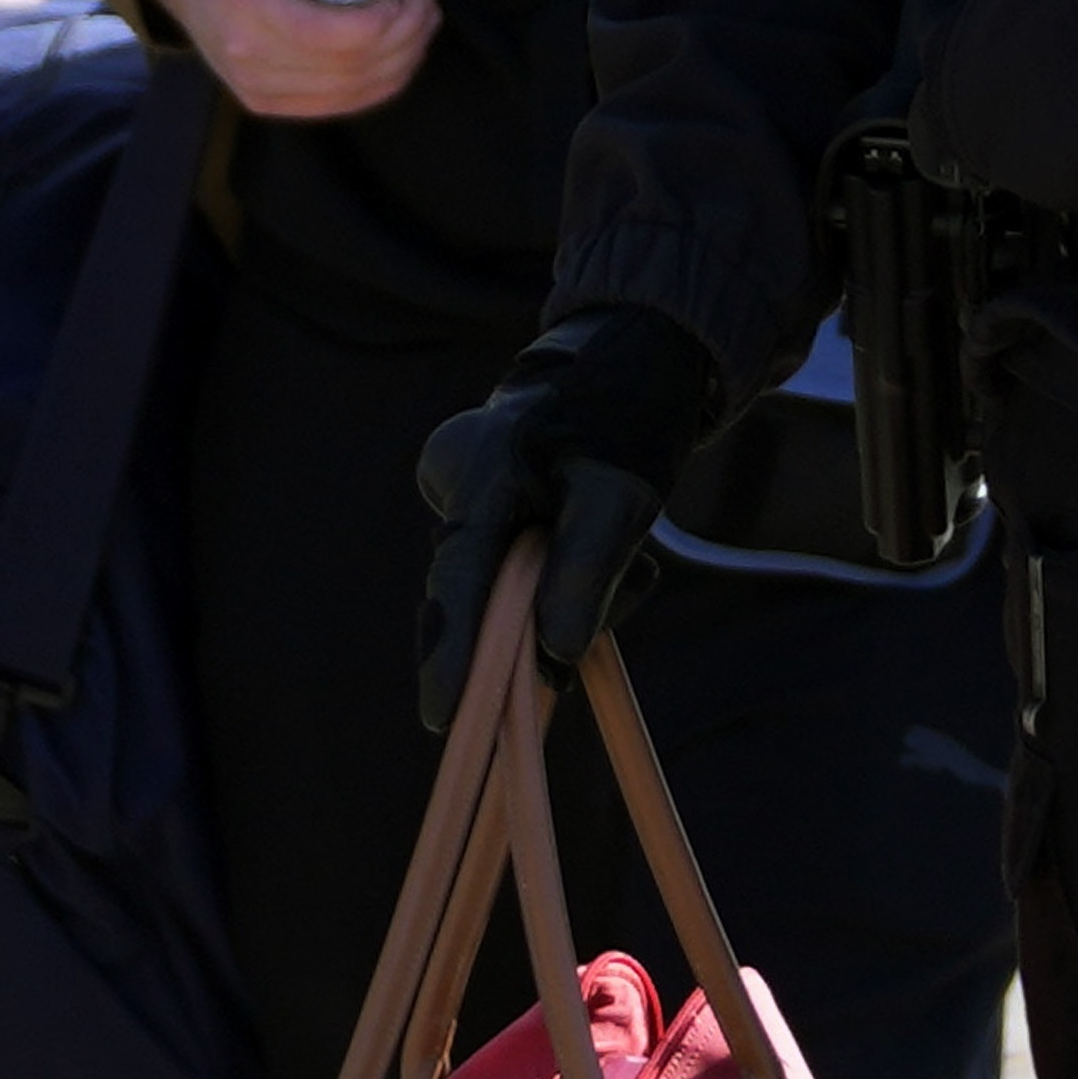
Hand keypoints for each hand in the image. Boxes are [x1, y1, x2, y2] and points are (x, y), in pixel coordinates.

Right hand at [152, 0, 440, 122]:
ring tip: (420, 23)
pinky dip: (375, 88)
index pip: (338, 35)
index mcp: (250, 1)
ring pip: (351, 92)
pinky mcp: (260, 100)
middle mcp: (248, 53)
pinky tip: (398, 59)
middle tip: (426, 1)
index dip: (389, 22)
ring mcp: (253, 84)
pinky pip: (333, 107)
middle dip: (407, 37)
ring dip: (401, 63)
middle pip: (353, 67)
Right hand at [416, 307, 719, 732]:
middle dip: (529, 630)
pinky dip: (563, 582)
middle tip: (576, 664)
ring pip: (502, 585)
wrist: (630, 363)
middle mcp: (454, 479)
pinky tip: (616, 560)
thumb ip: (586, 570)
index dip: (451, 652)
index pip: (456, 575)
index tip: (444, 715)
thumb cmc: (627, 417)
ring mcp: (464, 492)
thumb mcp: (623, 494)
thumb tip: (554, 653)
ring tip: (634, 571)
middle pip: (475, 588)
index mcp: (478, 466)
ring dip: (564, 599)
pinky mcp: (485, 507)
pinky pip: (516, 569)